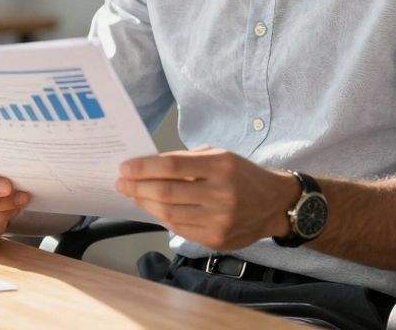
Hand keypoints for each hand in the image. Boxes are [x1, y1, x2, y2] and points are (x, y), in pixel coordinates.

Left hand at [114, 147, 299, 250]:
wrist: (274, 204)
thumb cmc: (241, 175)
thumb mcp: (219, 156)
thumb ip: (186, 161)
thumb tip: (147, 167)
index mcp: (220, 166)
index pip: (172, 166)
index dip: (144, 168)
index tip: (125, 168)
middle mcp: (220, 194)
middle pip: (166, 192)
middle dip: (137, 187)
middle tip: (121, 183)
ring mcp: (219, 220)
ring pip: (169, 214)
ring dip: (145, 204)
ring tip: (133, 195)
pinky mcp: (216, 239)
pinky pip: (179, 229)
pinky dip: (163, 218)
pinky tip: (154, 209)